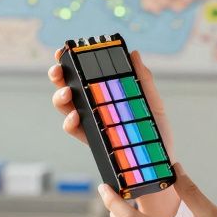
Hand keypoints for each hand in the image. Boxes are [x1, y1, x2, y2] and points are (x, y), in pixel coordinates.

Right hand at [49, 49, 180, 216]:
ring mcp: (91, 124)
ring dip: (60, 97)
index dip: (71, 62)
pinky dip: (71, 121)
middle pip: (68, 87)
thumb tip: (133, 54)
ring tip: (67, 93)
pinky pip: (74, 129)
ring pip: (65, 107)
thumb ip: (143, 80)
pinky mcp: (92, 141)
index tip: (64, 51)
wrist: (158, 164)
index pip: (84, 75)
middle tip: (58, 71)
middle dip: (58, 76)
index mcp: (106, 94)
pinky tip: (76, 116)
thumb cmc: (155, 134)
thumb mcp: (152, 103)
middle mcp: (94, 107)